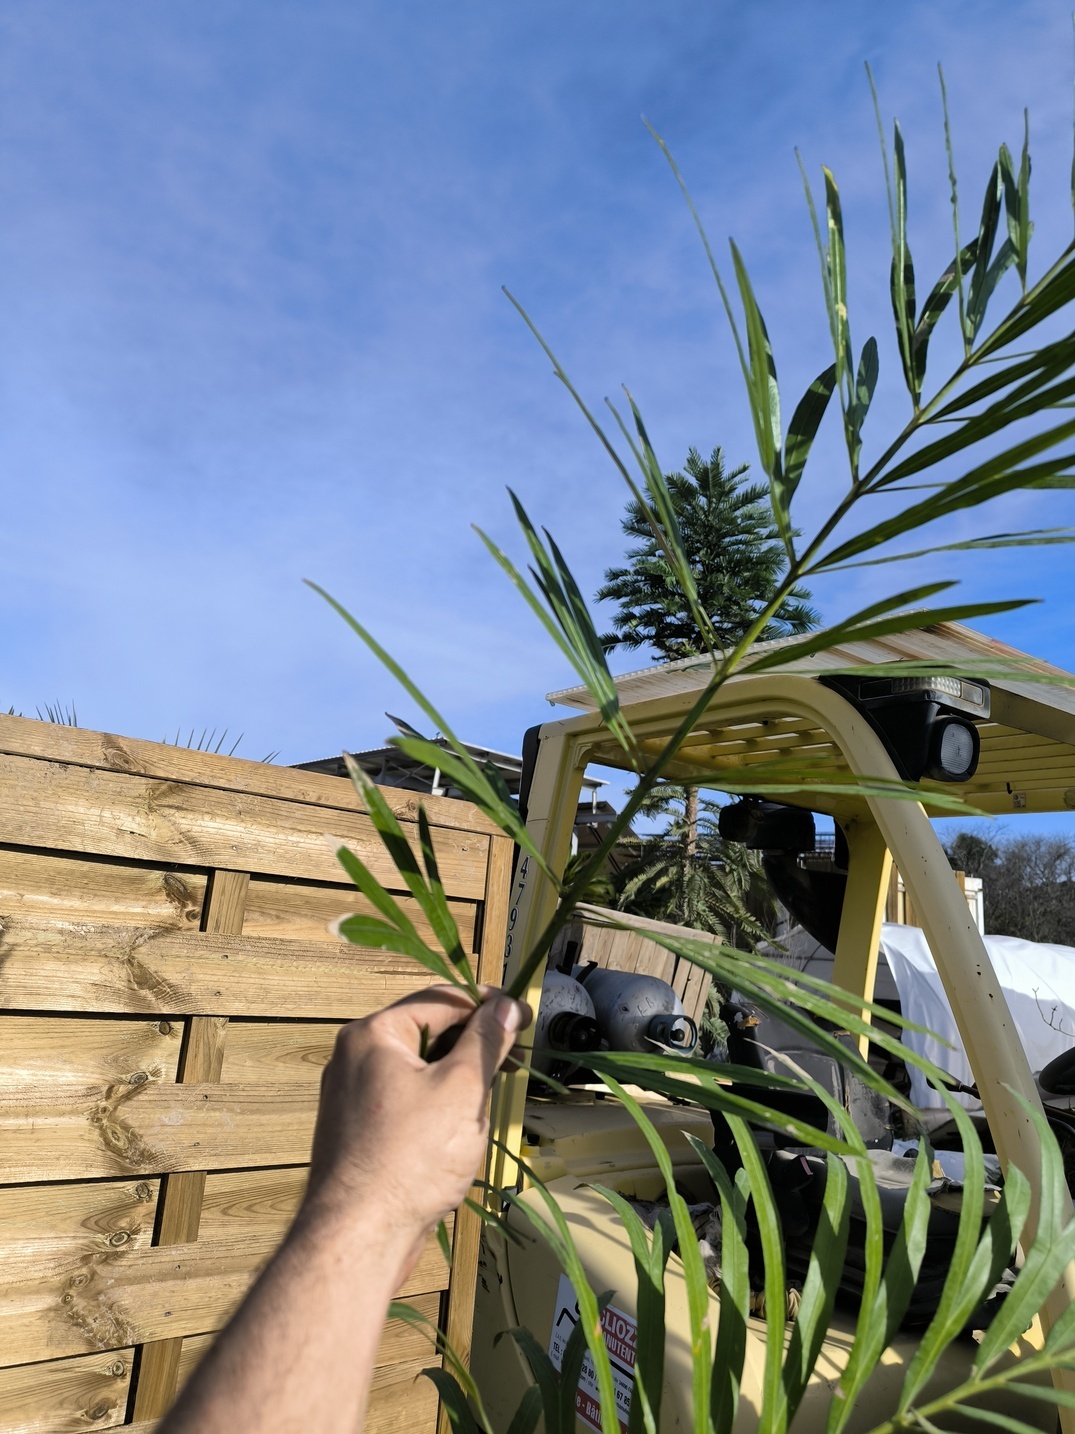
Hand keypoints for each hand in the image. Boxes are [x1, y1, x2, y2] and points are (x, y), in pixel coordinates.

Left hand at [298, 985, 530, 1266]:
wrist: (357, 1238)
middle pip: (428, 1033)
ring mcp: (351, 1095)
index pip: (441, 1000)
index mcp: (373, 1034)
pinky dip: (435, 1107)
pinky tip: (456, 1136)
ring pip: (419, 1070)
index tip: (523, 1017)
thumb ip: (485, 1042)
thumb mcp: (462, 1090)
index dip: (487, 1005)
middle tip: (512, 1064)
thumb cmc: (411, 1160)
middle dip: (472, 1050)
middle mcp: (354, 1056)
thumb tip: (505, 1006)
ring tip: (483, 1110)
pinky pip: (405, 1100)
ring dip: (457, 1083)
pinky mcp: (357, 1130)